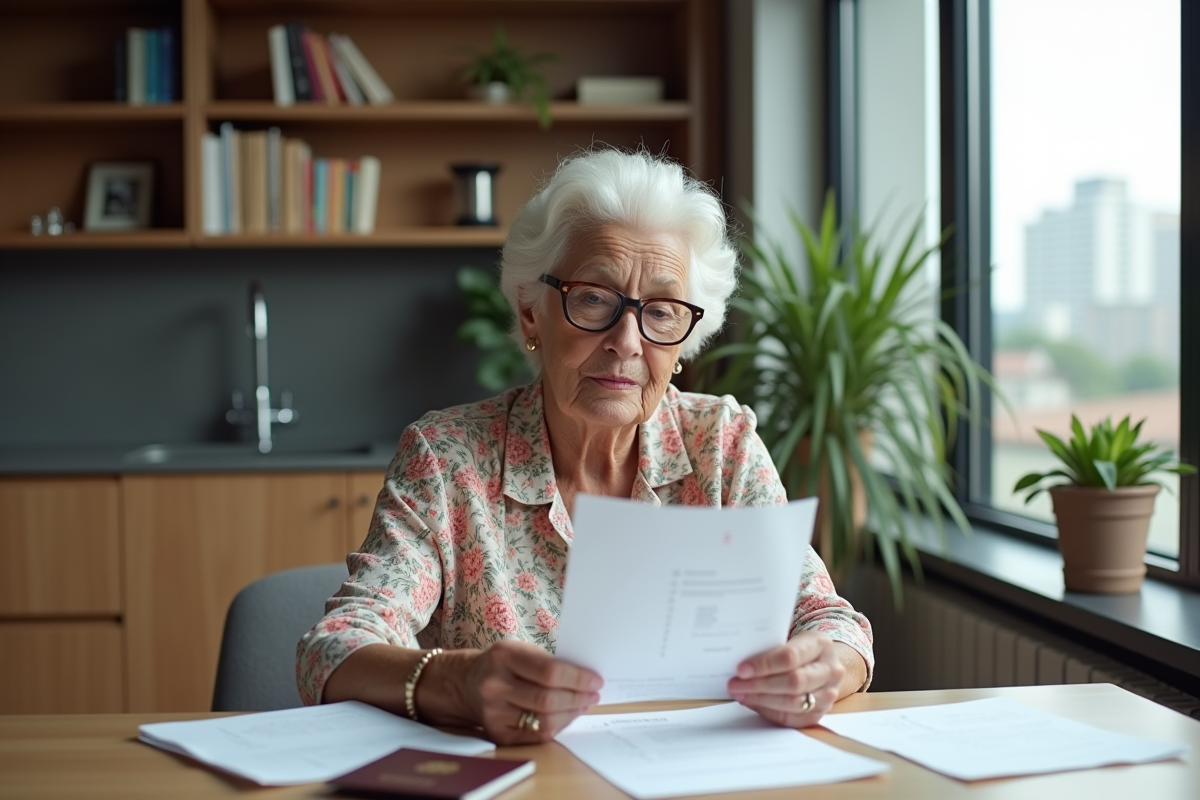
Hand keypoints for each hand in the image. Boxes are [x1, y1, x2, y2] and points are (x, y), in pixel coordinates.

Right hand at [461, 641, 602, 744]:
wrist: (467, 682)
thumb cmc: (504, 664)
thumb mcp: (520, 650)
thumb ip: (549, 663)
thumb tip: (586, 680)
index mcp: (504, 656)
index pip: (550, 671)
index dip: (578, 678)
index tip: (596, 680)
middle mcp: (495, 684)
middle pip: (548, 699)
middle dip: (578, 698)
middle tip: (593, 695)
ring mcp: (493, 712)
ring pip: (544, 721)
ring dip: (571, 714)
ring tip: (582, 705)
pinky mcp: (496, 733)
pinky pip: (536, 736)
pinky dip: (557, 727)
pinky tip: (565, 717)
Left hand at [727, 632, 845, 727]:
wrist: (822, 662)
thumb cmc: (798, 648)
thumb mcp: (789, 638)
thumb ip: (769, 648)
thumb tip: (740, 667)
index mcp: (821, 645)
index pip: (790, 657)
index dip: (764, 664)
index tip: (741, 669)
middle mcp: (830, 670)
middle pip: (793, 682)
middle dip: (760, 685)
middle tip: (735, 685)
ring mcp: (829, 694)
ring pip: (793, 703)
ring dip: (762, 700)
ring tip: (741, 695)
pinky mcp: (821, 712)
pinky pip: (793, 719)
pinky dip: (770, 712)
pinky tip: (754, 704)